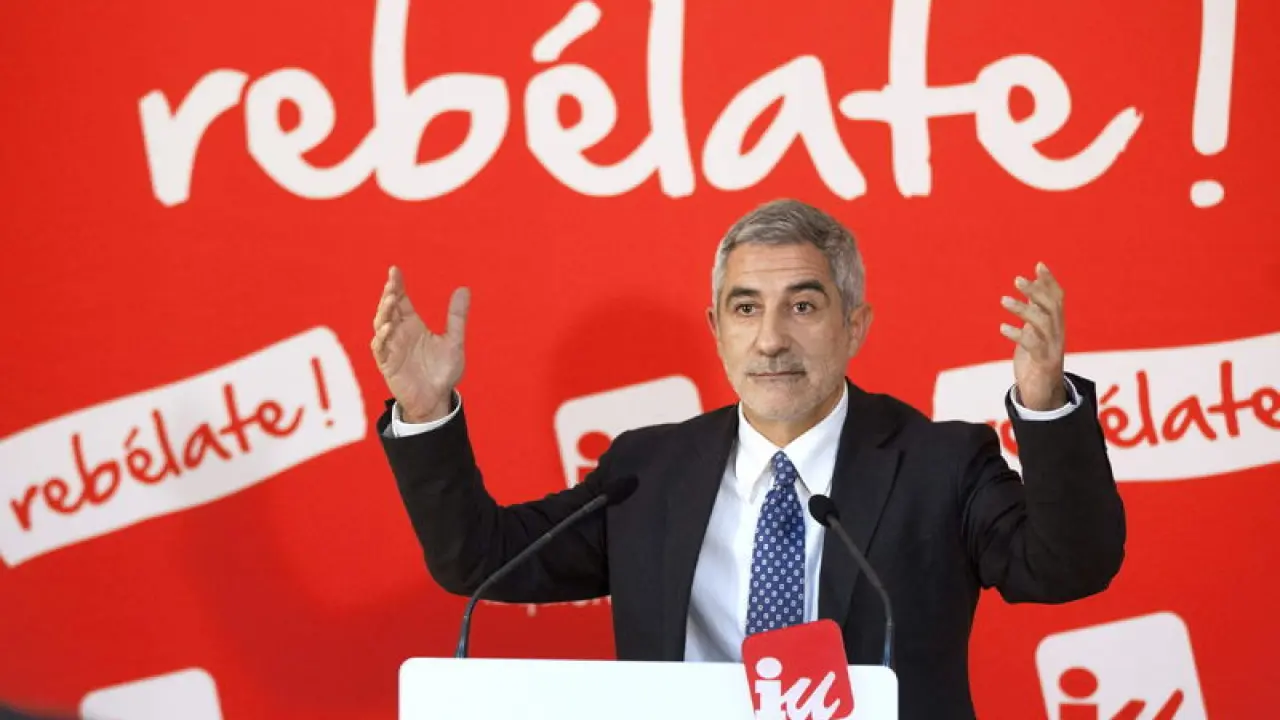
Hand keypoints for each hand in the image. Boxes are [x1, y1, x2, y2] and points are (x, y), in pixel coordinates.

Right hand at [370, 266, 469, 422]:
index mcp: (413, 325)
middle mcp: (400, 333)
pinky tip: (388, 328)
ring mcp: (391, 348)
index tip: (395, 270)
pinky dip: (382, 337)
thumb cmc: (443, 371)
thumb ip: (456, 316)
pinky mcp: (387, 364)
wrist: (437, 399)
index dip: (397, 285)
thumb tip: (464, 289)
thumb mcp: (454, 341)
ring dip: (384, 313)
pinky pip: (380, 348)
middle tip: (393, 283)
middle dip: (389, 295)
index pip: (401, 300)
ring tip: (391, 300)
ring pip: (381, 325)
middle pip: (389, 309)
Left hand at [1000, 262, 1066, 410]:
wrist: (1043, 396)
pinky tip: (1002, 327)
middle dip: (1036, 291)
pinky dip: (1018, 334)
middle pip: (1051, 307)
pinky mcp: (1044, 363)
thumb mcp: (1035, 334)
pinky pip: (1033, 345)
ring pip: (1043, 323)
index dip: (1050, 281)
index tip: (1038, 264)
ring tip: (1004, 300)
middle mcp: (1058, 334)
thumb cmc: (1036, 361)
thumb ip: (1034, 314)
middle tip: (1017, 280)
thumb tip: (1028, 292)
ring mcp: (1053, 348)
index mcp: (1056, 325)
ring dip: (1023, 309)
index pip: (1058, 298)